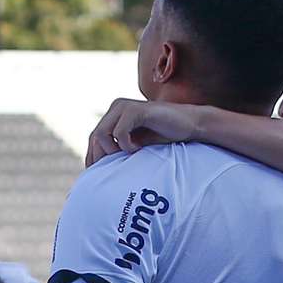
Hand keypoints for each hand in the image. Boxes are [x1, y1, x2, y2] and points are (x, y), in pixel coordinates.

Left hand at [86, 99, 202, 166]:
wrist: (189, 124)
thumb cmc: (164, 136)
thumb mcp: (137, 144)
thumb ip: (119, 150)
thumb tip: (100, 170)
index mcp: (113, 115)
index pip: (93, 139)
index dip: (93, 158)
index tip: (101, 176)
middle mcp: (116, 107)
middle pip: (94, 138)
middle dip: (102, 157)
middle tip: (116, 170)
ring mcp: (124, 106)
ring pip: (102, 134)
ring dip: (112, 151)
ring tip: (129, 156)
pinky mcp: (136, 110)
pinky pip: (119, 132)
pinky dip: (126, 145)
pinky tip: (137, 149)